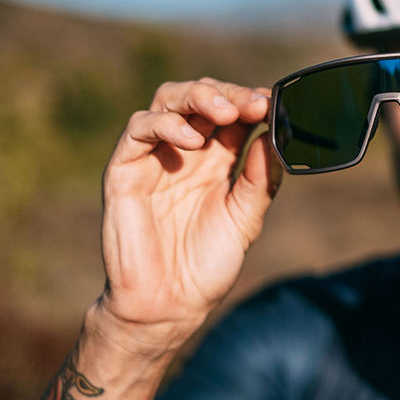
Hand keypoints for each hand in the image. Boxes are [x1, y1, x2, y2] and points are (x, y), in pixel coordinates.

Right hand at [96, 79, 281, 347]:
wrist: (168, 306)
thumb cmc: (206, 265)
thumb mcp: (245, 219)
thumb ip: (259, 179)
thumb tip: (274, 136)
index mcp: (215, 159)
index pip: (231, 112)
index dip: (250, 101)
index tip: (274, 103)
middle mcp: (184, 151)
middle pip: (200, 97)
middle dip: (227, 93)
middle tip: (252, 104)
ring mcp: (153, 157)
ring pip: (167, 101)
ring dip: (198, 98)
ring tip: (226, 114)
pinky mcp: (125, 170)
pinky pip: (139, 130)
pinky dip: (166, 125)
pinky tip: (192, 140)